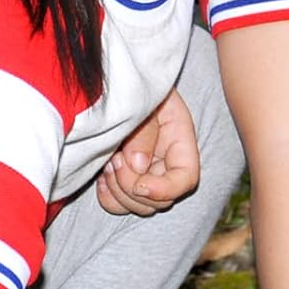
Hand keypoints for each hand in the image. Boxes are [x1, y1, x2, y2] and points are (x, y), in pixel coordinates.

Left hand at [97, 89, 200, 215]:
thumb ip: (144, 130)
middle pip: (162, 200)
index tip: (139, 184)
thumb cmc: (128, 83)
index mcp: (179, 141)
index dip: (165, 189)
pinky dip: (109, 198)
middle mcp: (166, 163)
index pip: (187, 179)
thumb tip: (138, 165)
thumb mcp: (142, 99)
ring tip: (108, 162)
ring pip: (141, 207)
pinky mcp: (123, 179)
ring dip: (120, 190)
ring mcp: (145, 173)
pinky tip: (101, 177)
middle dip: (133, 186)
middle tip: (115, 159)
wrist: (108, 82)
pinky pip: (120, 205)